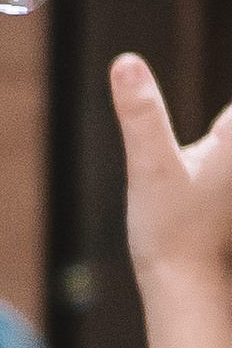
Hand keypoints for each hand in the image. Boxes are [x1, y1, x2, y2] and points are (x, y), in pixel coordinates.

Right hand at [112, 50, 231, 304]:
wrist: (188, 286)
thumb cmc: (172, 231)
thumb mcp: (150, 168)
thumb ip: (141, 114)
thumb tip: (126, 62)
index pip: (230, 112)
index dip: (221, 116)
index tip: (193, 104)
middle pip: (225, 123)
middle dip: (220, 125)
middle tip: (168, 101)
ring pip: (223, 135)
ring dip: (217, 137)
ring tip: (202, 147)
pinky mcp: (230, 189)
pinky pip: (221, 148)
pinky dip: (219, 143)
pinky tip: (211, 142)